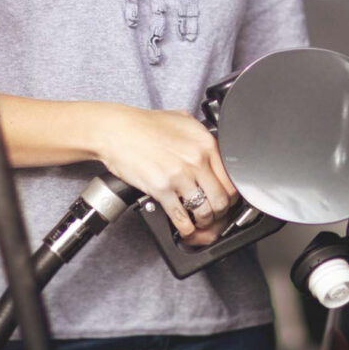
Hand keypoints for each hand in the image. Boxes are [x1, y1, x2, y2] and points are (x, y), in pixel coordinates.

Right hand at [95, 105, 238, 240]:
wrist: (116, 131)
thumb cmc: (144, 125)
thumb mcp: (182, 120)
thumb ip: (201, 137)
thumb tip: (212, 152)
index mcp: (206, 144)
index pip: (232, 179)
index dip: (231, 196)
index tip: (226, 201)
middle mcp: (196, 160)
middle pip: (222, 199)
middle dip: (220, 213)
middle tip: (214, 216)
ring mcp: (180, 176)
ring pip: (205, 211)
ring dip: (204, 223)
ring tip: (199, 223)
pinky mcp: (162, 189)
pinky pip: (181, 217)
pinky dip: (186, 229)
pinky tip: (185, 229)